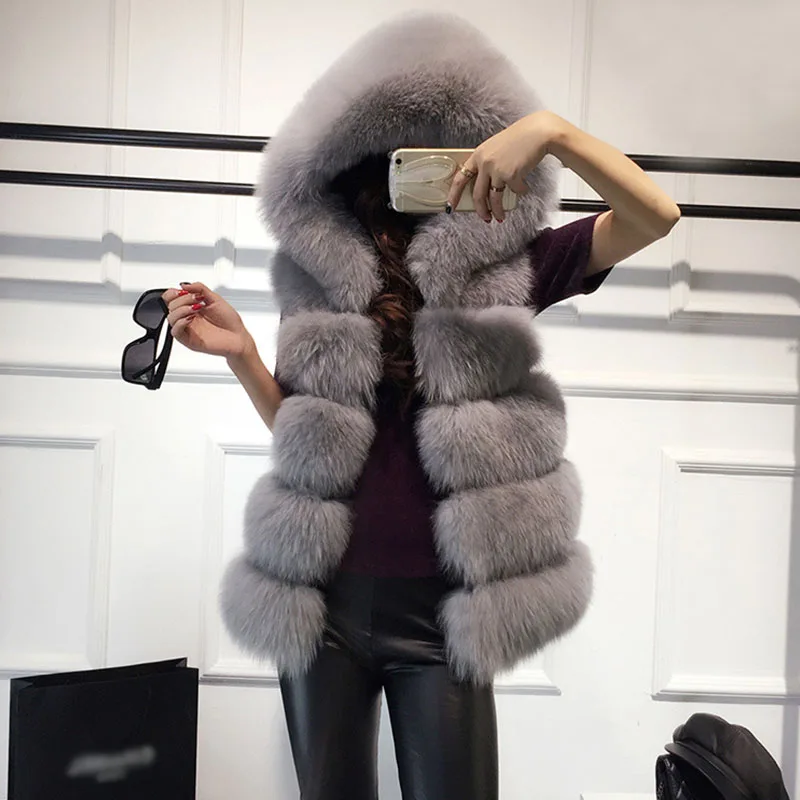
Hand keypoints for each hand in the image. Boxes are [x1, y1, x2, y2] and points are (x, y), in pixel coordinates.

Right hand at [161, 282, 253, 357]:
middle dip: (182, 299)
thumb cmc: (230, 322)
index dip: (172, 293)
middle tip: (196, 300)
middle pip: (170, 306)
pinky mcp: (189, 340)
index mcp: (191, 307)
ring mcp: (188, 329)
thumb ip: (200, 288)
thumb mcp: (215, 299)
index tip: (182, 290)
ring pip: (170, 318)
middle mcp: (187, 317)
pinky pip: (175, 332)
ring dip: (181, 309)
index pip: (171, 298)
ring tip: (196, 308)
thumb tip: (184, 284)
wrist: (238, 338)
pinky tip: (190, 319)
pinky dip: (180, 323)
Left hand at [447, 110, 561, 222]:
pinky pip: (514, 190)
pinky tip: (523, 186)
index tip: (450, 206)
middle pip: (477, 195)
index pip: (460, 178)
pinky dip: (520, 190)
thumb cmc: (519, 139)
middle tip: (485, 218)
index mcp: (478, 155)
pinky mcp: (511, 175)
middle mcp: (485, 163)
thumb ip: (487, 163)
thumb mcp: (495, 148)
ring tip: (500, 217)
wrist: (537, 132)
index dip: (454, 194)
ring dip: (497, 211)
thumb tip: (486, 185)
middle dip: (481, 210)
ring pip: (493, 199)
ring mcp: (497, 170)